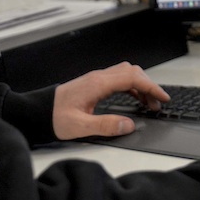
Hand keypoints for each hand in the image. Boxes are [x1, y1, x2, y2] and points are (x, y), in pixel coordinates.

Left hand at [52, 61, 170, 139]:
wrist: (36, 111)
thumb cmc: (53, 118)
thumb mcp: (79, 127)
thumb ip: (105, 125)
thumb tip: (129, 125)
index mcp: (98, 84)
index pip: (132, 78)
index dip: (151, 87)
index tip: (162, 98)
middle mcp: (98, 77)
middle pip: (131, 72)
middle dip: (148, 85)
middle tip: (158, 103)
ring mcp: (96, 79)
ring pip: (125, 74)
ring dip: (140, 86)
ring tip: (149, 104)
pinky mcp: (93, 84)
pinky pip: (118, 80)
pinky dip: (130, 87)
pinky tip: (134, 99)